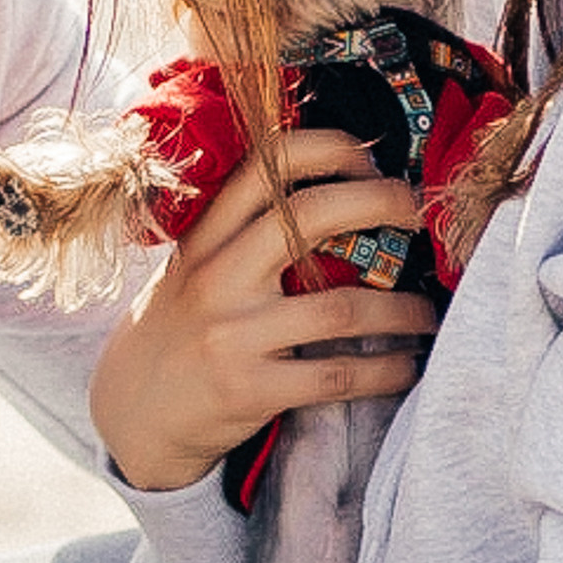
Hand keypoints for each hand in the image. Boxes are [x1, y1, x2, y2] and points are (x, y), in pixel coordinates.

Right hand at [91, 128, 440, 492]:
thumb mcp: (193, 269)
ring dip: (402, 309)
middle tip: (418, 214)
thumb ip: (244, 234)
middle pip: (309, 215)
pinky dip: (386, 369)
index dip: (328, 148)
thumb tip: (338, 193)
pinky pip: (337, 376)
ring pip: (341, 309)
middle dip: (379, 203)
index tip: (371, 159)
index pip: (265, 165)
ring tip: (429, 312)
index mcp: (205, 238)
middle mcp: (217, 277)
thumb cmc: (181, 329)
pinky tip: (408, 365)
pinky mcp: (250, 390)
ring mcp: (233, 335)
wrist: (133, 414)